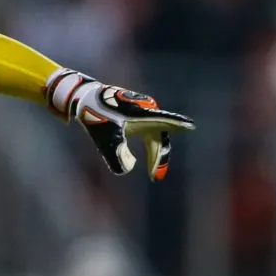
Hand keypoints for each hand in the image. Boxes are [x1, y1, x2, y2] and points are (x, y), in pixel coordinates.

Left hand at [45, 68, 194, 180]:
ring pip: (155, 137)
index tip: (191, 126)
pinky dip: (149, 148)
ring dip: (155, 154)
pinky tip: (150, 162)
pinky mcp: (138, 117)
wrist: (84, 99)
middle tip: (156, 177)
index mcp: (142, 112)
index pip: (163, 120)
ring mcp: (143, 114)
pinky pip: (149, 134)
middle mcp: (147, 111)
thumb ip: (116, 155)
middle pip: (160, 136)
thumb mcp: (104, 138)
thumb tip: (130, 168)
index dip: (177, 124)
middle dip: (159, 157)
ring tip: (154, 174)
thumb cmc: (95, 115)